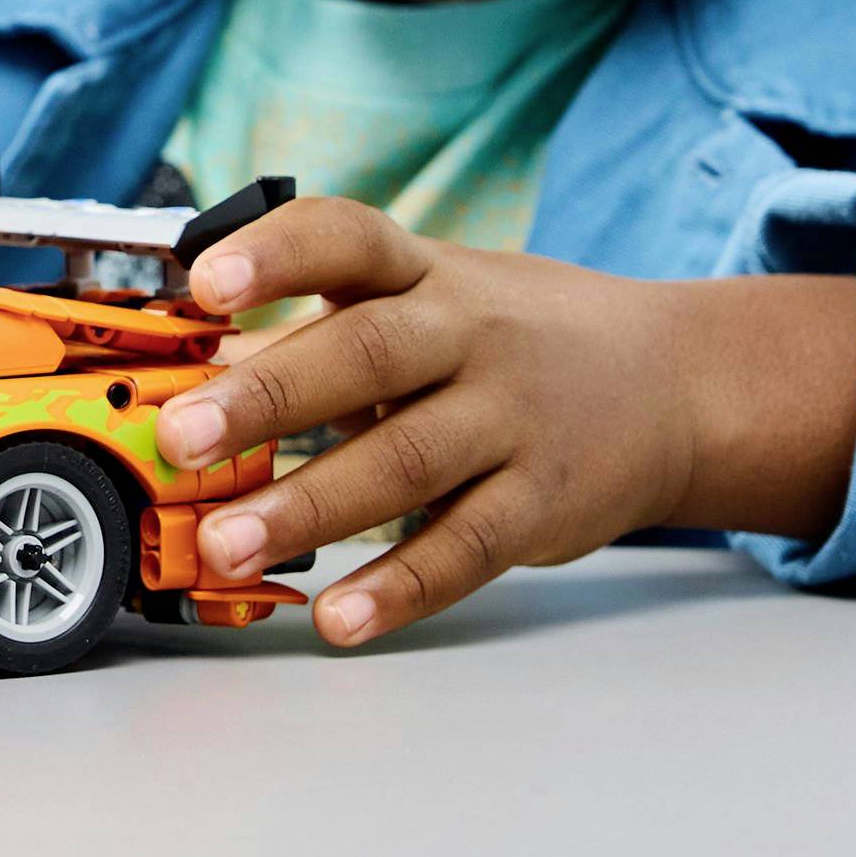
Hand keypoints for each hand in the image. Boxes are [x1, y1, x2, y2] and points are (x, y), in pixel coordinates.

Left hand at [153, 197, 855, 647]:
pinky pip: (465, 549)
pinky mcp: (543, 504)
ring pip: (405, 461)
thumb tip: (186, 364)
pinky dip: (399, 589)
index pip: (347, 236)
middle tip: (182, 436)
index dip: (275, 254)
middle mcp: (469, 334)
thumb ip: (315, 329)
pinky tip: (336, 620)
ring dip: (309, 508)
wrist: (674, 383)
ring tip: (225, 545)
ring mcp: (513, 419)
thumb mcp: (425, 299)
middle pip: (365, 354)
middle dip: (268, 397)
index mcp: (423, 271)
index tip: (204, 281)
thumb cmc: (505, 336)